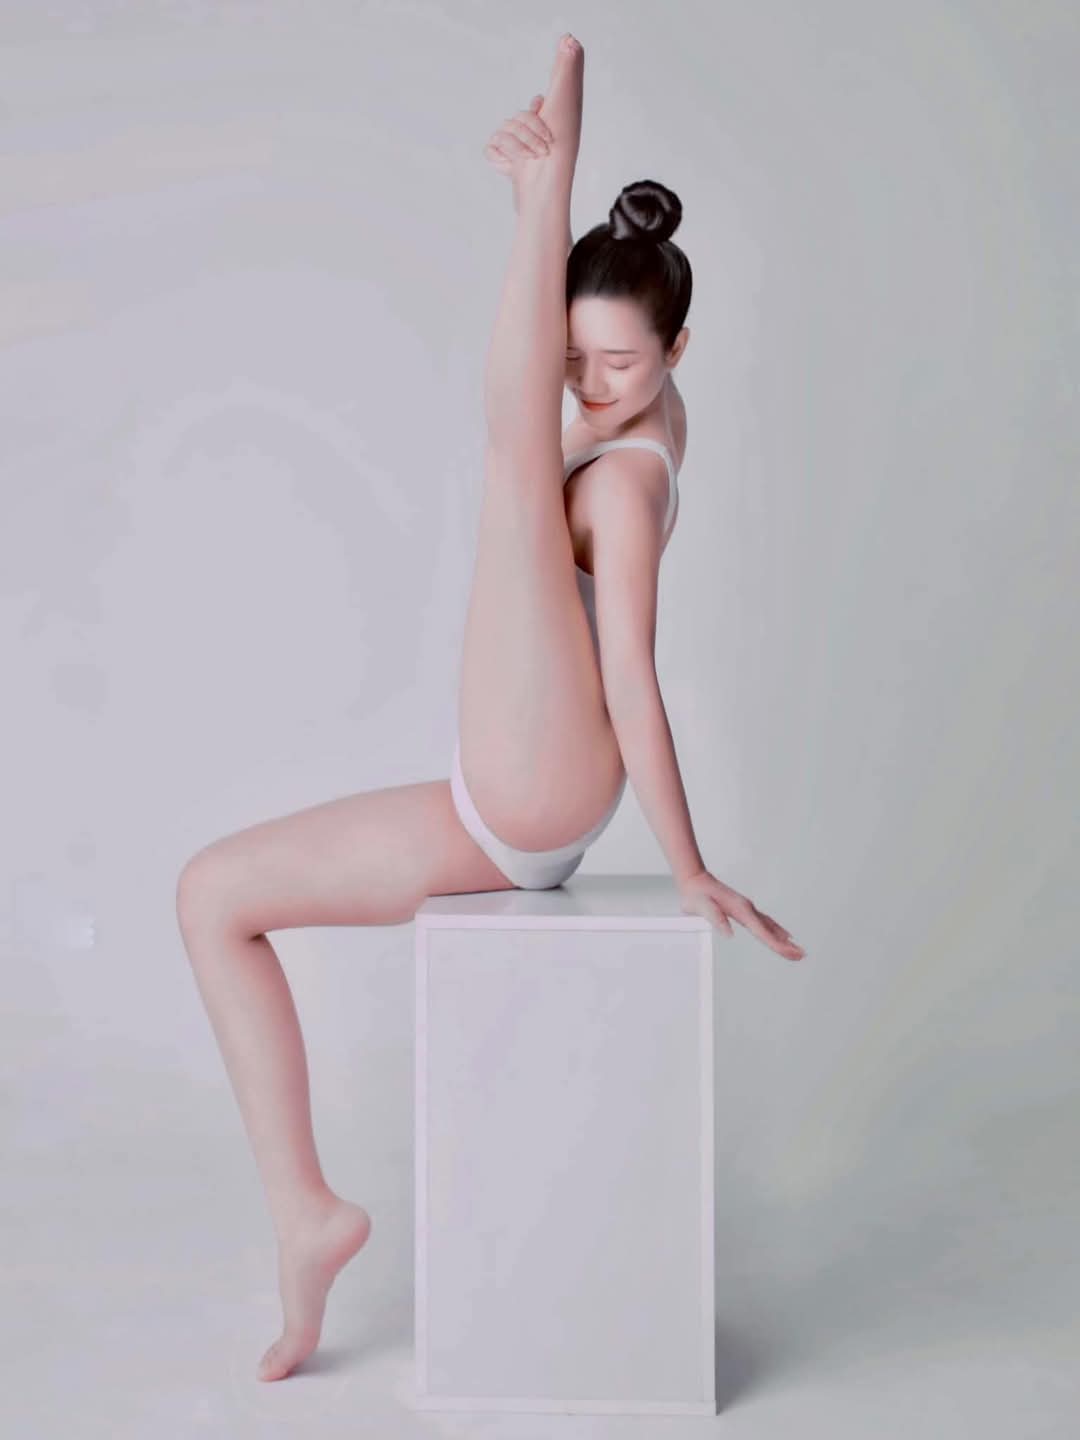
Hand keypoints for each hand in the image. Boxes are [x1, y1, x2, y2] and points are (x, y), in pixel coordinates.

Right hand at [482, 95, 552, 188]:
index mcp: (527, 123)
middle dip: (531, 137)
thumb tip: (538, 98)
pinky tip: (512, 164)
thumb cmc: (545, 163)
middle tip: (544, 151)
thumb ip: (545, 120)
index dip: (536, 122)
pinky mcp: (492, 152)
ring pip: (503, 135)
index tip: (548, 137)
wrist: (538, 187)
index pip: (527, 114)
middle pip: (516, 123)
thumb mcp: (548, 142)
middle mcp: (513, 128)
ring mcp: (501, 139)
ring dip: (518, 147)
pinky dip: (500, 156)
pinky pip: (489, 149)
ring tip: (531, 158)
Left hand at [678, 870, 805, 960]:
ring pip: (770, 926)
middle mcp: (748, 909)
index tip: (789, 952)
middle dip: (786, 945)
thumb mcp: (702, 907)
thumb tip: (728, 934)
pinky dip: (775, 930)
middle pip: (771, 931)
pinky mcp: (744, 909)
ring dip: (783, 938)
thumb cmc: (697, 894)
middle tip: (801, 955)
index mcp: (741, 910)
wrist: (694, 879)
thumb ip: (715, 919)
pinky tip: (781, 934)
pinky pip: (765, 922)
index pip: (762, 932)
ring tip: (796, 949)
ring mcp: (747, 908)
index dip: (777, 944)